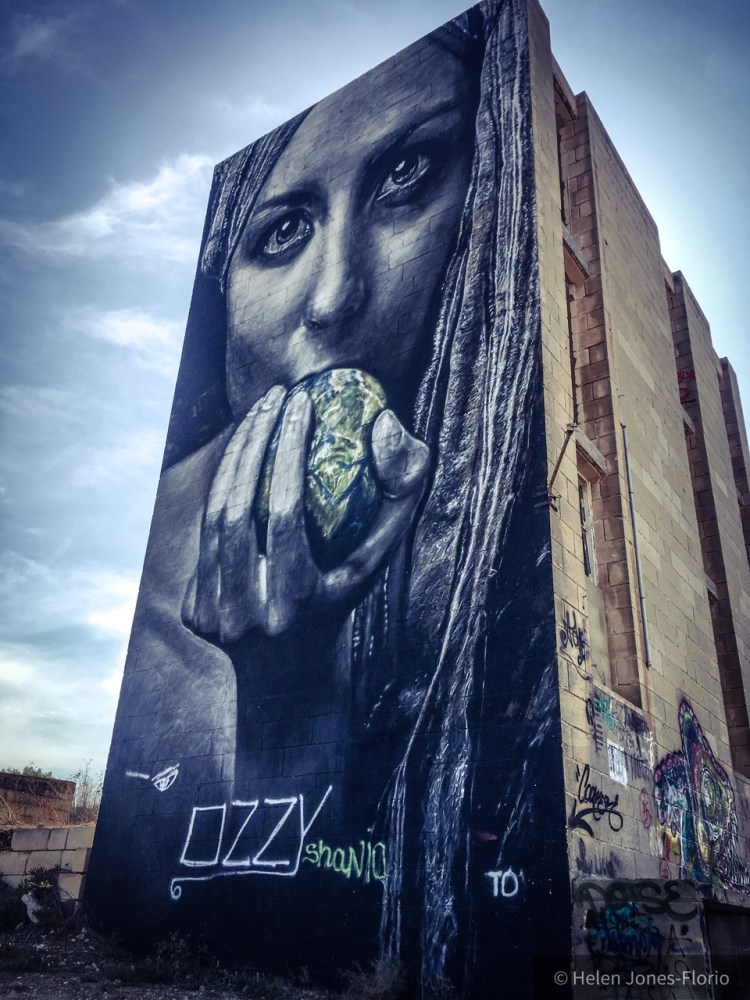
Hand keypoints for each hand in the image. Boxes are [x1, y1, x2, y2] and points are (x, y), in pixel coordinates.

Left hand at [182, 385, 429, 642]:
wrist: (293, 680)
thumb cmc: (344, 603)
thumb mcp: (377, 560)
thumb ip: (399, 496)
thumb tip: (386, 424)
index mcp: (298, 604)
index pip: (284, 513)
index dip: (287, 452)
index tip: (299, 402)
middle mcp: (248, 614)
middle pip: (236, 509)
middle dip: (252, 442)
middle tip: (273, 398)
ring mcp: (213, 617)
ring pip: (211, 519)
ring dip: (230, 459)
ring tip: (256, 417)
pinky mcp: (191, 614)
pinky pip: (203, 538)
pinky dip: (221, 495)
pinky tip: (243, 461)